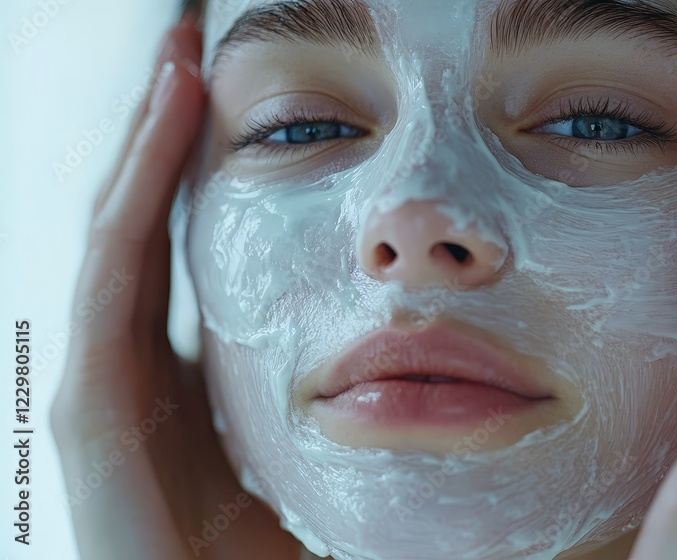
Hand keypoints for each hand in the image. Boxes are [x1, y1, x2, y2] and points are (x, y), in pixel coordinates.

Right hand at [50, 17, 298, 559]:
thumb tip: (392, 320)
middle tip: (193, 27)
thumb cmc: (282, 549)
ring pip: (120, 226)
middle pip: (144, 215)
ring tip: (179, 45)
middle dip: (165, 122)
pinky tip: (170, 114)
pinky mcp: (89, 404)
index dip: (199, 155)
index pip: (185, 236)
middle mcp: (134, 359)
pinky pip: (114, 271)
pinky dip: (137, 188)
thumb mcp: (310, 443)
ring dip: (148, 132)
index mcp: (182, 366)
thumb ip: (320, 383)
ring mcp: (102, 377)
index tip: (236, 77)